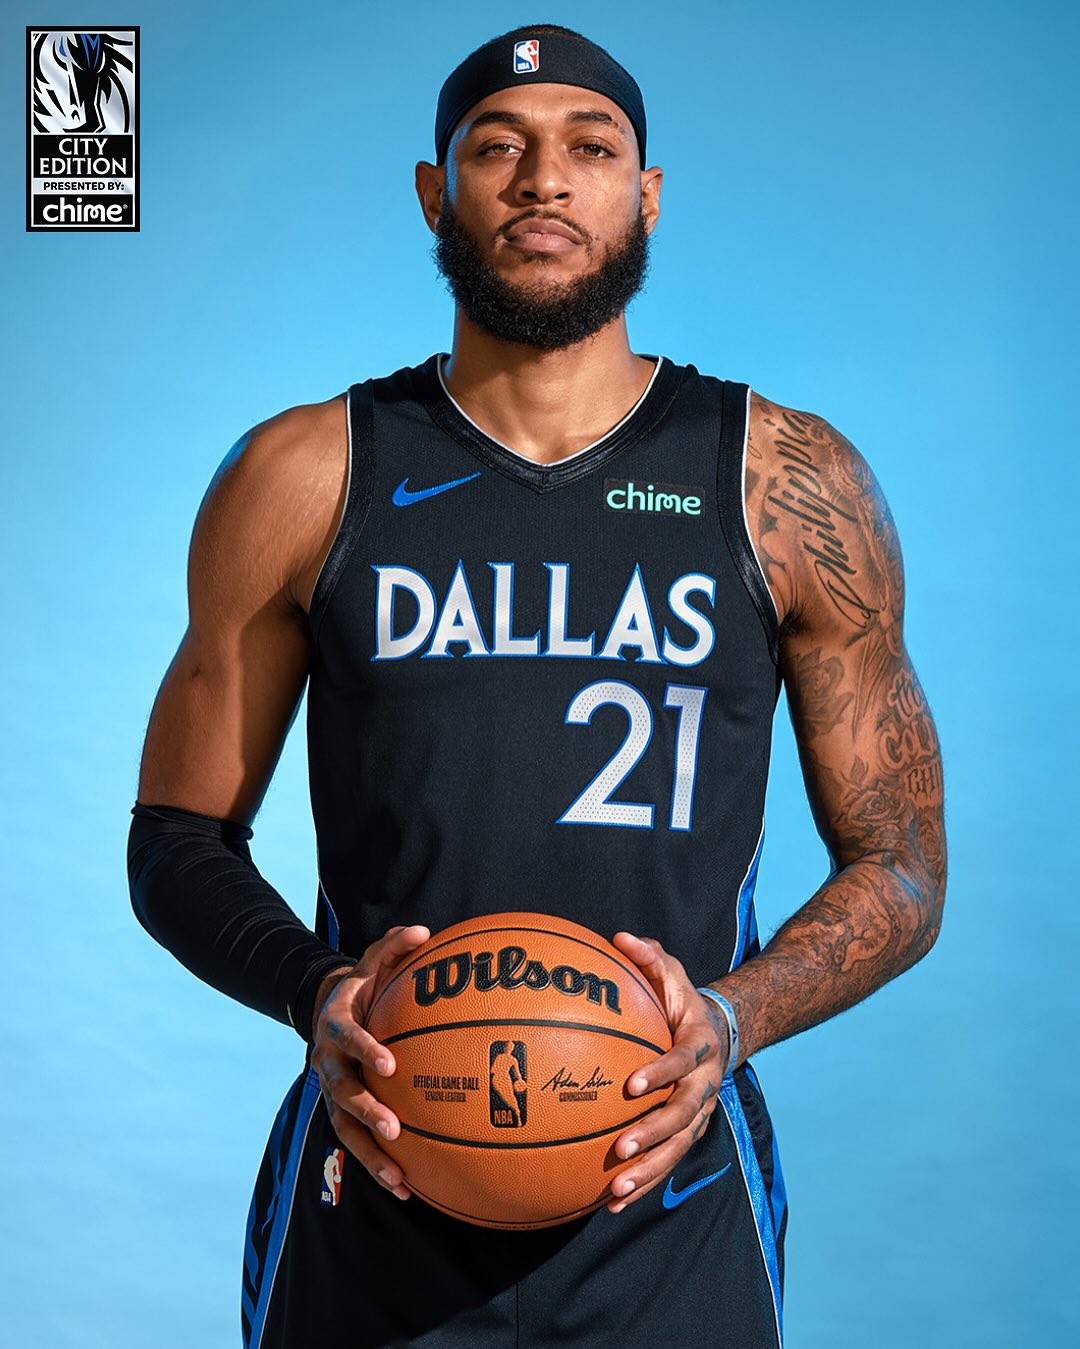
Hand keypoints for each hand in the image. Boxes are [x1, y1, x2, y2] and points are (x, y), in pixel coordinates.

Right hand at [310, 924, 429, 1200]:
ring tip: (398, 1177)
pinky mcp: (341, 1114)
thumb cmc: (361, 987)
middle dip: (366, 1111)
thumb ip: (394, 945)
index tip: (389, 1064)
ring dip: (370, 1154)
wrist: (324, 1011)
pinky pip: (357, 1145)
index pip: (348, 1037)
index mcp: (337, 1025)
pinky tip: (407, 1189)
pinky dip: (379, 1166)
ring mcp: (332, 1092)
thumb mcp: (371, 962)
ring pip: (345, 1129)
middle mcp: (329, 1062)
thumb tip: (424, 931)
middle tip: (393, 1127)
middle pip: (342, 1092)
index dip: (365, 1049)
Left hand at [606, 932, 731, 1212]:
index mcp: (698, 1045)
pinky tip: (611, 1203)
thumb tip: (618, 937)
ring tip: (616, 1189)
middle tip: (620, 1148)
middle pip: (682, 1115)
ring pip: (676, 1147)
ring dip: (648, 1170)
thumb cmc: (681, 1001)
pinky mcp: (687, 1133)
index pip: (681, 1061)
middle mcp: (703, 1084)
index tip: (631, 1085)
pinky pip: (665, 1162)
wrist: (718, 1033)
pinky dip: (642, 1183)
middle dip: (652, 1134)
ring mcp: (698, 1113)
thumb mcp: (672, 973)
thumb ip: (649, 956)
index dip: (660, 1073)